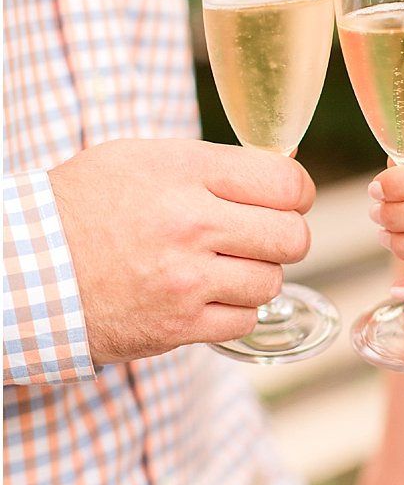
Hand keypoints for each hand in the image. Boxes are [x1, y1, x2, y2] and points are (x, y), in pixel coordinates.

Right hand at [48, 139, 313, 363]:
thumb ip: (212, 167)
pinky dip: (233, 311)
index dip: (295, 194)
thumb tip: (281, 177)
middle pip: (292, 236)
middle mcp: (191, 224)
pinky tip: (205, 296)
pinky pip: (245, 319)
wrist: (23, 268)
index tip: (284, 201)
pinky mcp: (178, 325)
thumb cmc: (83, 207)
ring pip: (271, 281)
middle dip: (283, 237)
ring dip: (255, 276)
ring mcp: (186, 279)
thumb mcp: (141, 159)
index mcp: (185, 173)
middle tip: (258, 238)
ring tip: (220, 267)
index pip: (286, 183)